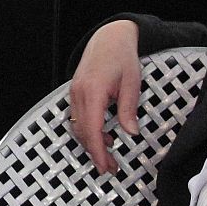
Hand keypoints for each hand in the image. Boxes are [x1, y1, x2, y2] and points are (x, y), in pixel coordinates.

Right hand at [67, 19, 140, 174]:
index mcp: (93, 91)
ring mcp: (74, 93)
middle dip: (95, 153)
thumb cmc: (121, 56)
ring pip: (78, 127)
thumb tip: (131, 132)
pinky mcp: (75, 93)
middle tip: (110, 167)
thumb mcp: (132, 83)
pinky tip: (103, 135)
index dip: (98, 151)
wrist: (109, 37)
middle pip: (83, 132)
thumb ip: (128, 109)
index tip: (105, 166)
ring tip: (109, 154)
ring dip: (91, 143)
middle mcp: (79, 93)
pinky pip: (78, 118)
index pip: (92, 129)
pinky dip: (88, 130)